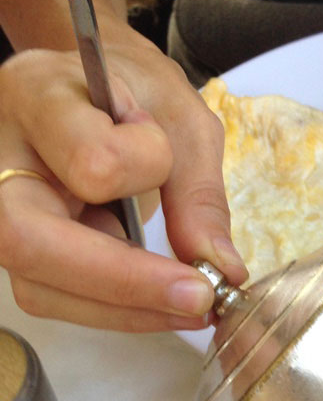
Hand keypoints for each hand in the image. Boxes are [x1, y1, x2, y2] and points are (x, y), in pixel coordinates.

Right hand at [0, 24, 247, 331]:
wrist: (98, 89)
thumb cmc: (139, 97)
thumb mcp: (183, 124)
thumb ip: (199, 196)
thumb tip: (222, 271)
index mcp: (40, 96)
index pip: (89, 161)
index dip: (142, 175)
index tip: (170, 161)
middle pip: (30, 241)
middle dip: (125, 284)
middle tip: (199, 299)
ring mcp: (0, 209)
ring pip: (40, 287)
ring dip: (127, 310)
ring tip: (191, 306)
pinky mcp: (20, 250)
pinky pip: (55, 298)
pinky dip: (118, 311)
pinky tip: (162, 304)